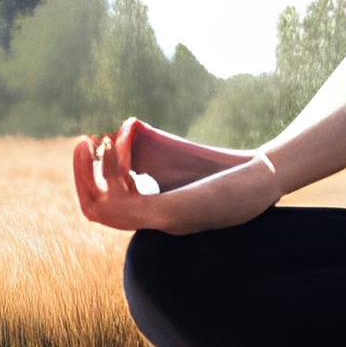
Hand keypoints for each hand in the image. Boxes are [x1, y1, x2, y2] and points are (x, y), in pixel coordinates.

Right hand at [66, 116, 284, 234]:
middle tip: (82, 142)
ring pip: (104, 208)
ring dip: (95, 170)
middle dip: (80, 175)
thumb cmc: (224, 169)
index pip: (99, 208)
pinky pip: (131, 206)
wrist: (265, 176)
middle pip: (94, 210)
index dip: (85, 177)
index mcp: (152, 212)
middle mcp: (155, 220)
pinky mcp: (177, 212)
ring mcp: (164, 218)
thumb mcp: (178, 160)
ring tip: (102, 138)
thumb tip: (124, 126)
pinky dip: (119, 166)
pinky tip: (124, 139)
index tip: (88, 143)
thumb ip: (148, 151)